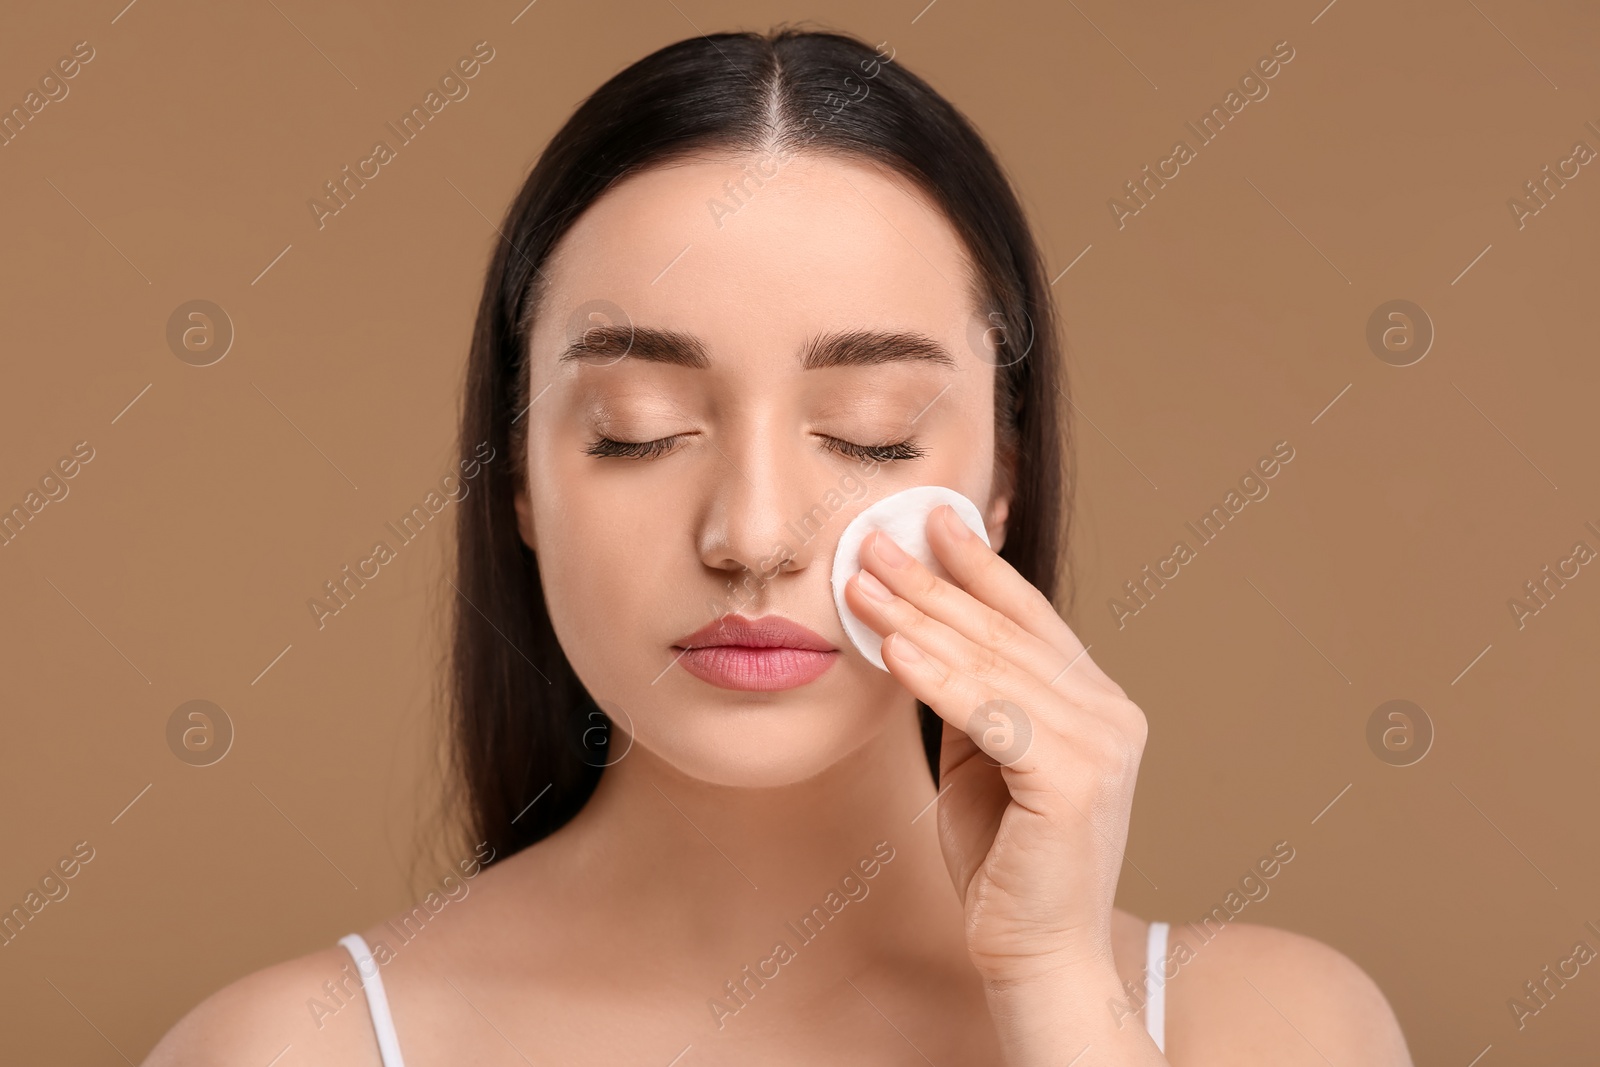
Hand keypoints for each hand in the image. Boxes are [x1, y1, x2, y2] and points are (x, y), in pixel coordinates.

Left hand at [844, 504, 1148, 985]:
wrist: (1035, 952)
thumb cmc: (1006, 858)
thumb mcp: (983, 758)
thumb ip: (974, 696)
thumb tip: (926, 627)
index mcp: (1097, 703)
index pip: (1030, 616)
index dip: (978, 564)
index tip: (931, 519)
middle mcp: (1110, 714)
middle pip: (1004, 632)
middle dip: (930, 582)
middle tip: (871, 543)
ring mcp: (1101, 746)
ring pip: (992, 665)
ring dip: (918, 620)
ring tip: (860, 586)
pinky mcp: (1074, 781)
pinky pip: (990, 715)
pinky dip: (937, 680)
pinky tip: (892, 650)